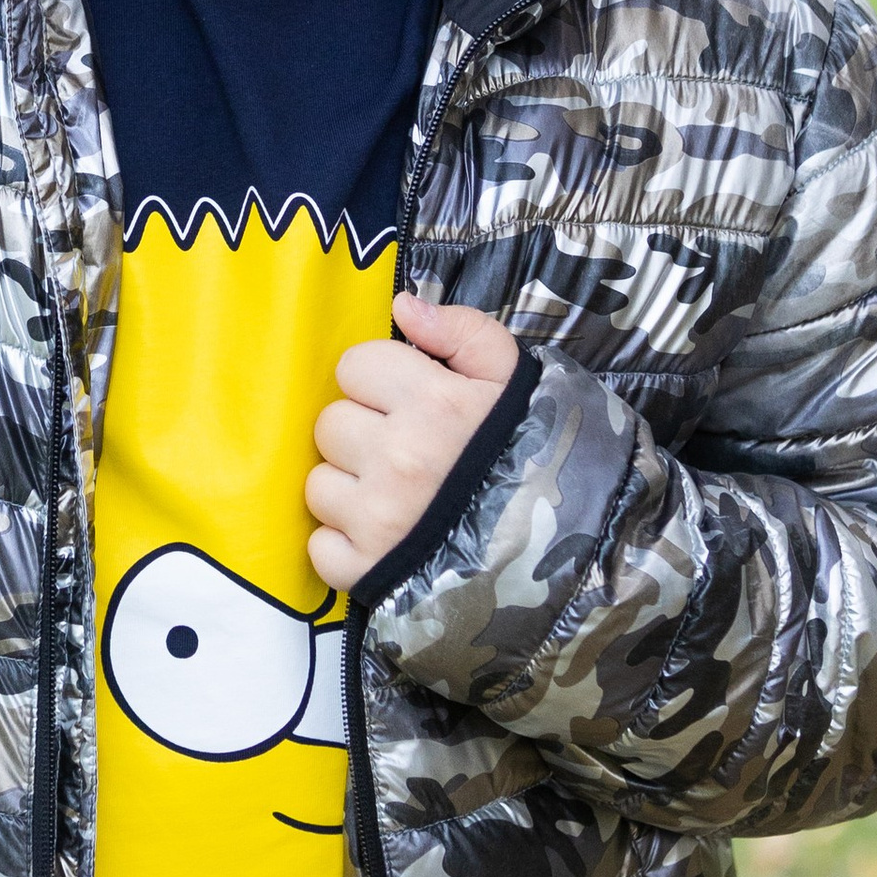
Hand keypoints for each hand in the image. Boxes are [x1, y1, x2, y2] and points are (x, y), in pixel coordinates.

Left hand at [306, 293, 521, 592]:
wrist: (558, 551)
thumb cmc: (530, 454)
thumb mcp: (512, 379)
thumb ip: (461, 331)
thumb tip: (402, 305)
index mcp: (433, 404)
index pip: (354, 365)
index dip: (379, 378)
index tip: (408, 399)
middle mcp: (399, 459)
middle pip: (331, 422)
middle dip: (362, 431)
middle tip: (403, 449)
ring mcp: (378, 519)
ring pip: (319, 482)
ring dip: (350, 486)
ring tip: (395, 494)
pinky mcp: (365, 571)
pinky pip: (320, 545)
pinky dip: (345, 542)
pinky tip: (383, 535)